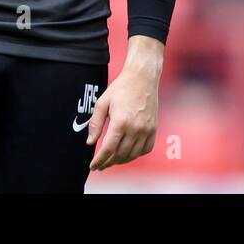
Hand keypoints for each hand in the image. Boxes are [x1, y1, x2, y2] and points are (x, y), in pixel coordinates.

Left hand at [88, 35, 162, 169]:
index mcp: (120, 122)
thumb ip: (95, 123)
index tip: (93, 166)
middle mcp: (135, 128)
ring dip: (121, 160)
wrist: (143, 77)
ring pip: (133, 154)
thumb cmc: (121, 88)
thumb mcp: (102, 102)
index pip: (108, 149)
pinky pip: (146, 149)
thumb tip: (90, 142)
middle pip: (120, 155)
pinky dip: (137, 154)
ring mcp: (146, 129)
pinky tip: (129, 153)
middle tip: (101, 165)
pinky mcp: (153, 128)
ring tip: (113, 160)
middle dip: (108, 162)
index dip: (99, 160)